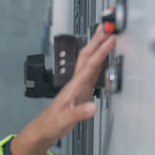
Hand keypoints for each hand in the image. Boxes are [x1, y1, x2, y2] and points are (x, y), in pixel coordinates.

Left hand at [10, 25, 115, 154]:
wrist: (44, 129)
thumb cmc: (52, 124)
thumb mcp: (65, 121)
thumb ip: (79, 114)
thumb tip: (93, 107)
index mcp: (73, 87)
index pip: (89, 65)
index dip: (101, 52)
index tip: (110, 39)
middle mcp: (75, 83)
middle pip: (87, 57)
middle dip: (97, 41)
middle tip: (107, 26)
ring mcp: (78, 86)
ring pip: (89, 61)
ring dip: (97, 47)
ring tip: (105, 35)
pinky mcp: (80, 91)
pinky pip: (91, 71)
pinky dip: (99, 61)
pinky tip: (103, 58)